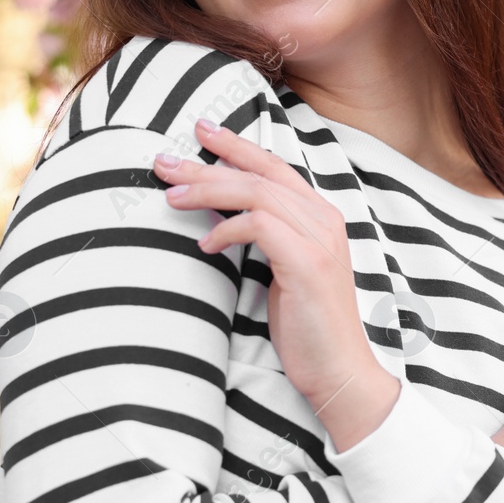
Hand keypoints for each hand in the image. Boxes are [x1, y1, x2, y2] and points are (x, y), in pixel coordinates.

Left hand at [153, 119, 379, 414]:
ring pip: (257, 194)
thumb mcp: (283, 272)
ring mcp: (320, 240)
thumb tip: (219, 216)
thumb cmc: (306, 325)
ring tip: (171, 197)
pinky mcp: (308, 264)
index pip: (275, 167)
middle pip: (261, 174)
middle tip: (165, 160)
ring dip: (208, 191)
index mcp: (321, 216)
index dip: (237, 146)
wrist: (338, 370)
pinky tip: (206, 243)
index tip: (201, 132)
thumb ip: (265, 238)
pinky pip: (260, 227)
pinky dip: (227, 229)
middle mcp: (325, 219)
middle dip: (210, 162)